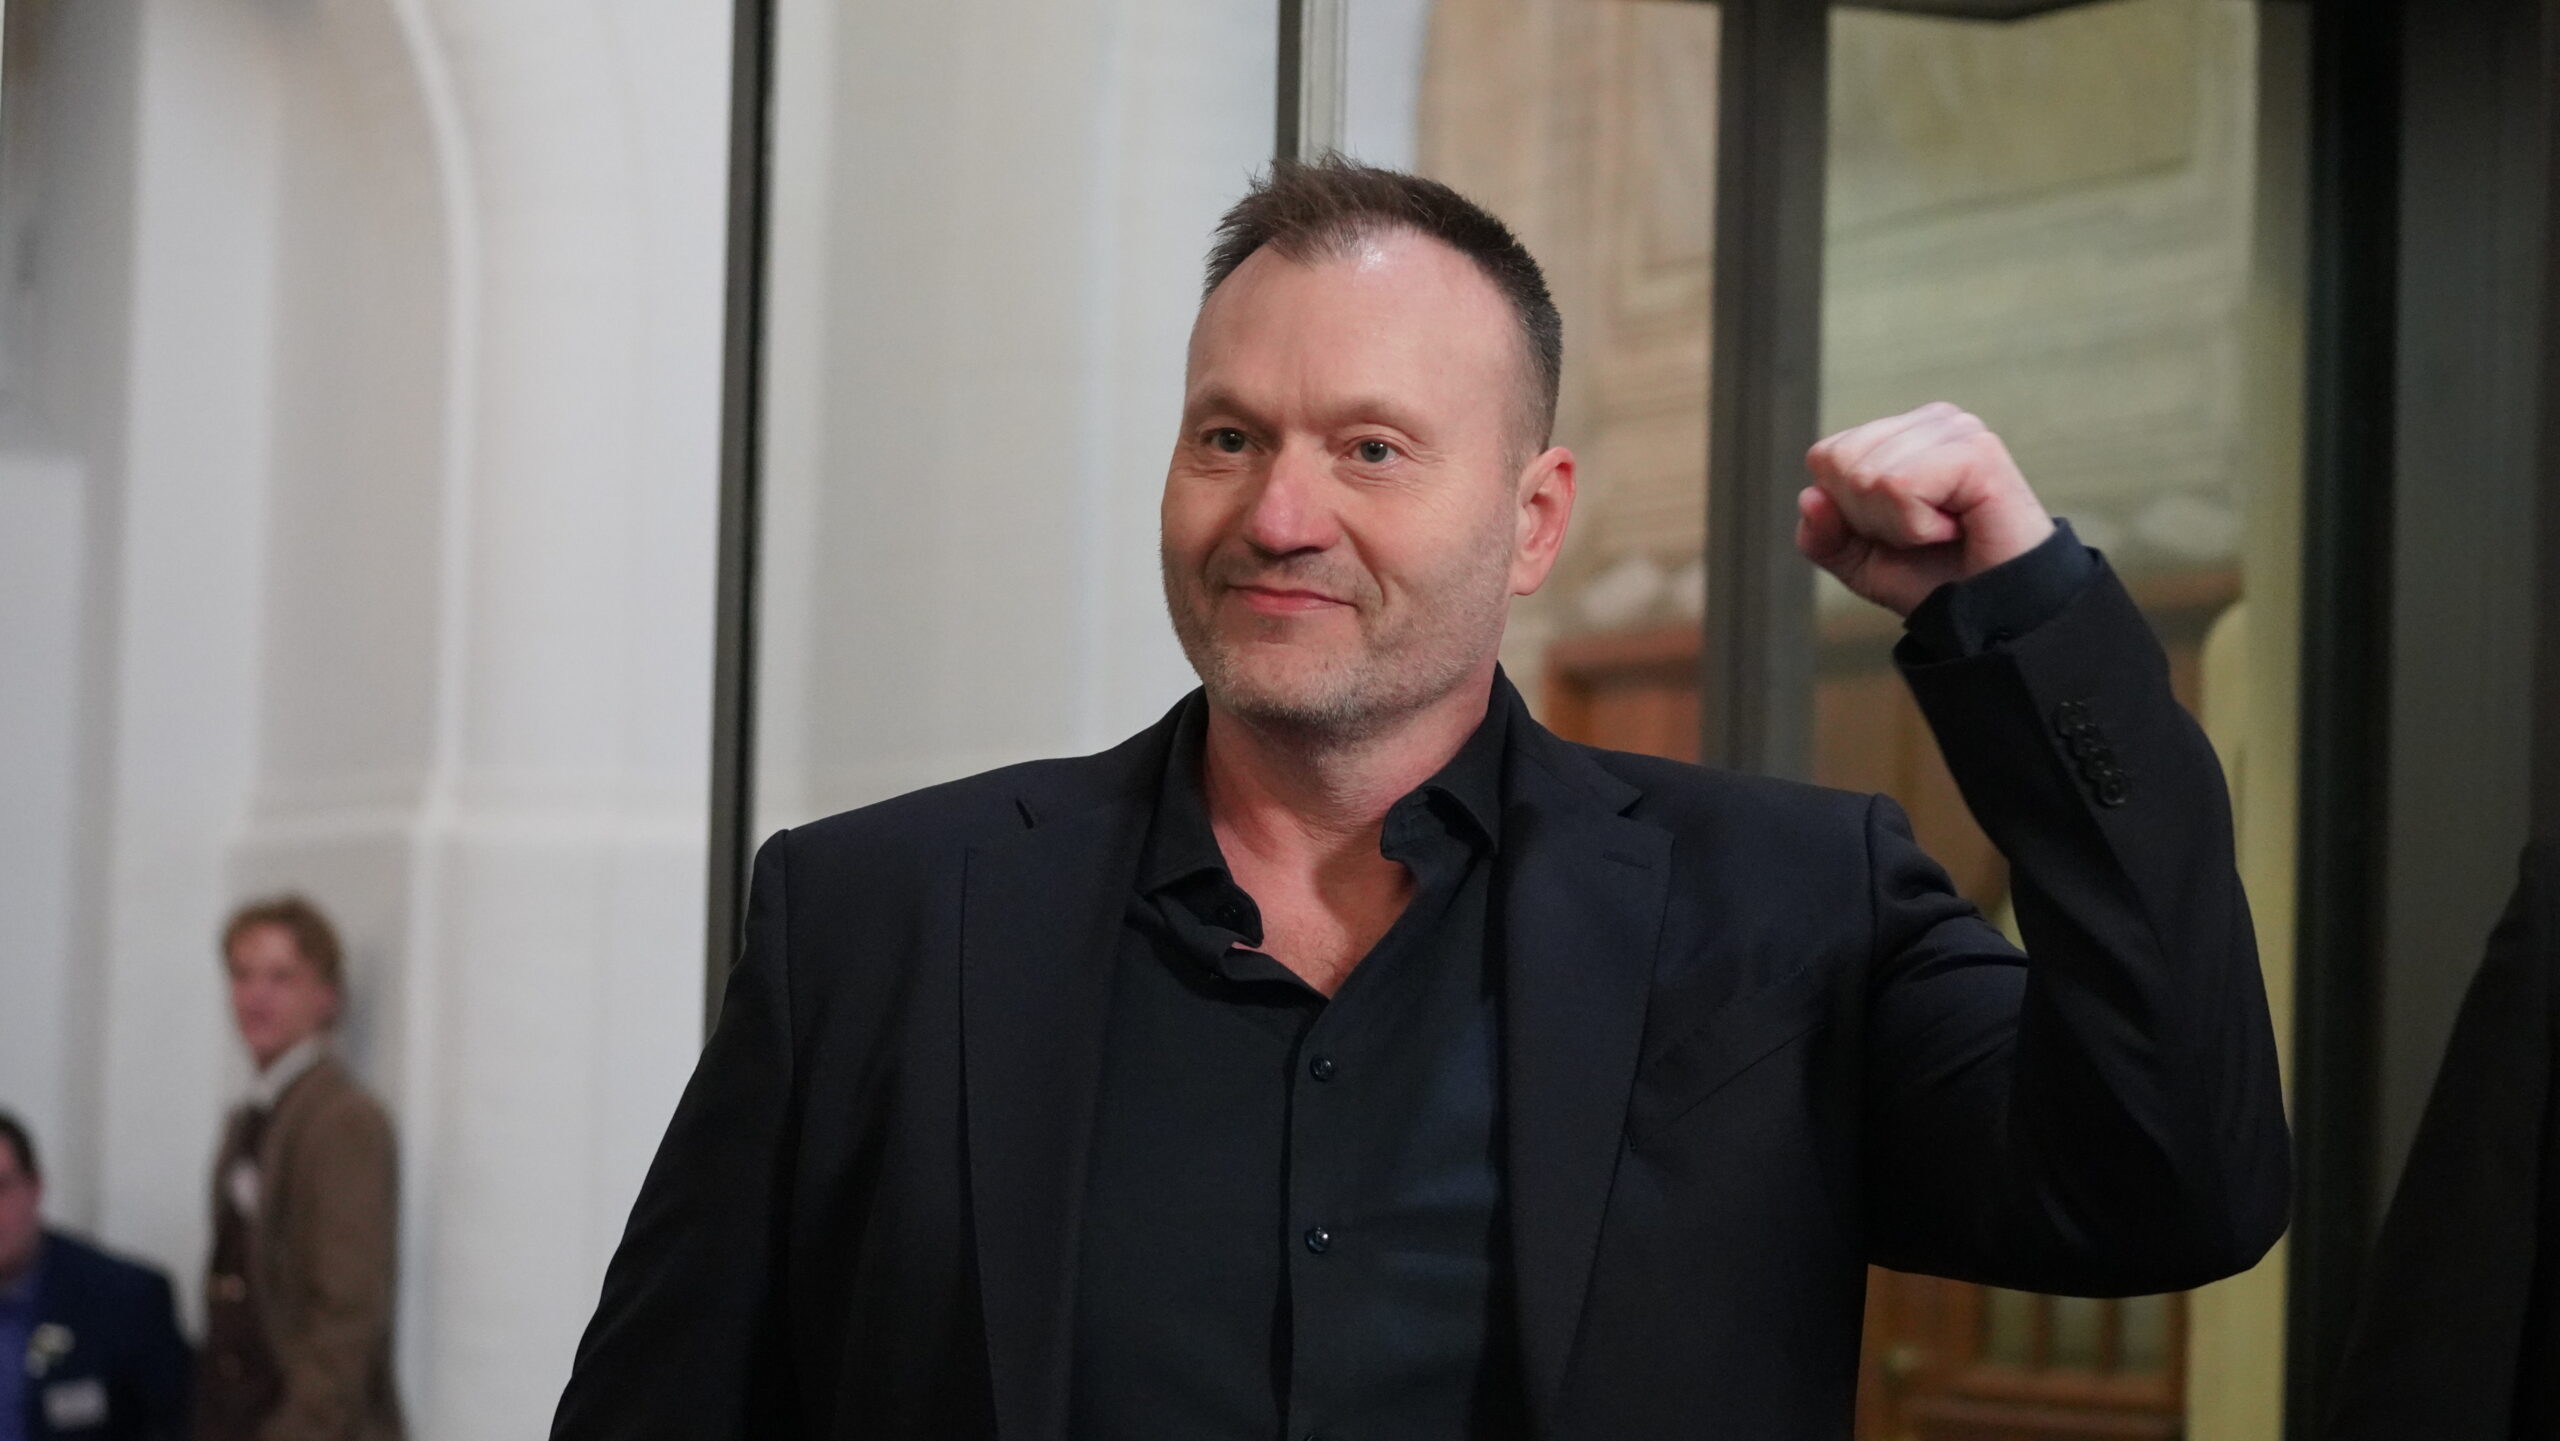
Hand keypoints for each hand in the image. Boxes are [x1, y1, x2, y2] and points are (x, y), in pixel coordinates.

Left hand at [1796, 402, 2054, 616]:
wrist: (1994, 614)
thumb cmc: (1934, 577)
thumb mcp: (1857, 561)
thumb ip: (1821, 534)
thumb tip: (1810, 496)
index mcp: (1902, 432)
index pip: (1826, 457)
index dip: (1848, 511)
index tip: (1899, 530)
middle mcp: (1931, 421)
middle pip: (1841, 463)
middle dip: (1871, 518)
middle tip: (1923, 534)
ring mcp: (1957, 430)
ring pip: (1868, 476)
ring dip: (1899, 526)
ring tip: (1943, 531)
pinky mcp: (1977, 451)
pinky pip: (1900, 486)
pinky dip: (1917, 526)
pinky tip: (1955, 528)